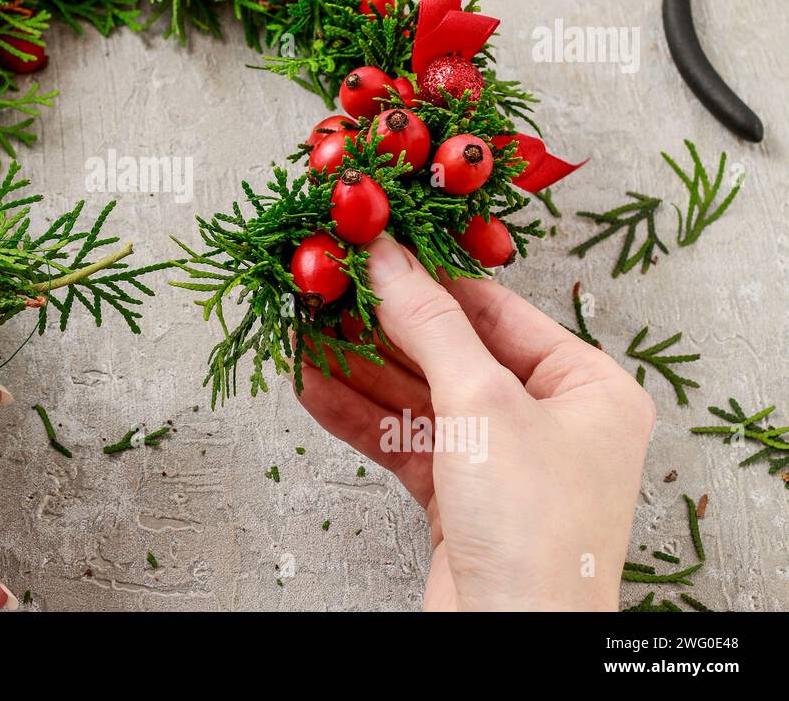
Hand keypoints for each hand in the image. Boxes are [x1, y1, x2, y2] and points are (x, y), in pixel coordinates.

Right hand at [296, 234, 655, 610]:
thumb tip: (390, 259)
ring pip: (416, 395)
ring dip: (356, 367)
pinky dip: (356, 414)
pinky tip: (312, 385)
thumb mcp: (482, 404)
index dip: (429, 277)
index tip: (375, 249)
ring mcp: (499, 459)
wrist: (513, 642)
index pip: (494, 310)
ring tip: (304, 331)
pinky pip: (402, 438)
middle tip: (326, 290)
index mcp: (587, 388)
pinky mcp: (457, 496)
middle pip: (448, 351)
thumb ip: (428, 325)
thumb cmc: (537, 536)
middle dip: (380, 326)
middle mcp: (547, 421)